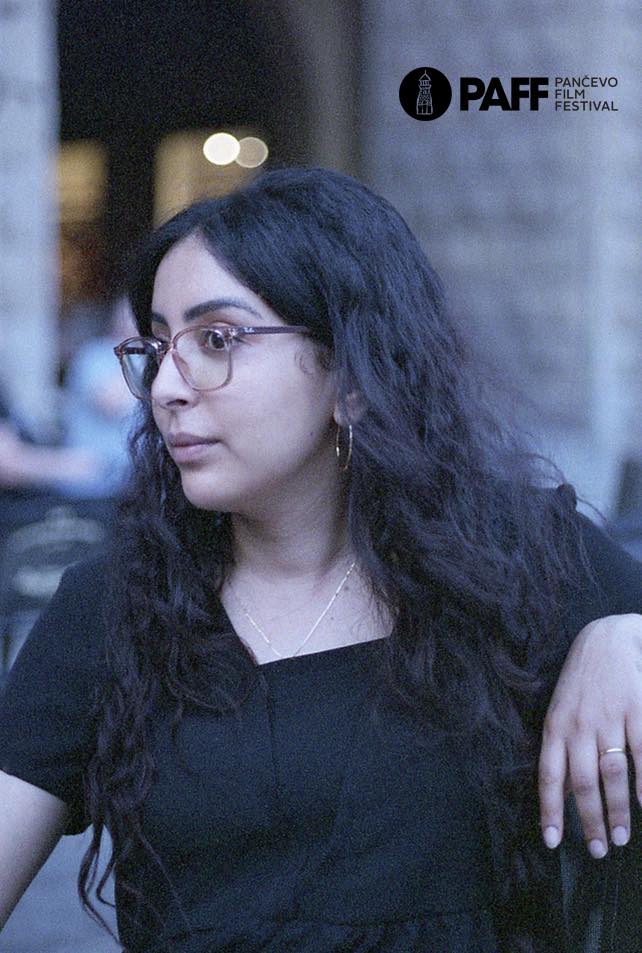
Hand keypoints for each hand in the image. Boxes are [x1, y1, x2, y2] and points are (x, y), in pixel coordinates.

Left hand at [539, 613, 641, 857]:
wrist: (606, 639)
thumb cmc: (581, 683)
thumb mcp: (561, 711)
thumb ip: (562, 750)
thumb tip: (564, 793)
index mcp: (556, 726)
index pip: (548, 774)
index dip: (550, 810)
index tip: (553, 842)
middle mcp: (580, 725)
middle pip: (584, 782)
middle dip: (591, 821)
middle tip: (600, 851)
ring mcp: (609, 718)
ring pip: (614, 774)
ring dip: (619, 810)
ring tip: (623, 838)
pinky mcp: (637, 710)